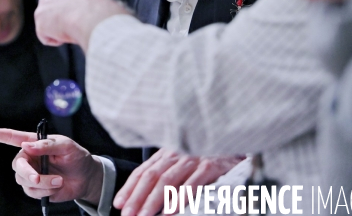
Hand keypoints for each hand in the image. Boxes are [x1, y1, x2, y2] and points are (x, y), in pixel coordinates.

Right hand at [0, 126, 103, 203]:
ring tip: (59, 180)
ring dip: (42, 182)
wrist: (86, 177)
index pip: (10, 137)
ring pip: (24, 181)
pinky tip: (57, 186)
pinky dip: (45, 190)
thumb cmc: (76, 156)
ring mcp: (30, 174)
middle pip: (16, 165)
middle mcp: (29, 158)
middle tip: (38, 177)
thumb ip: (47, 144)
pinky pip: (33, 192)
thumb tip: (27, 146)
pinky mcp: (35, 189)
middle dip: (27, 172)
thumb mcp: (67, 146)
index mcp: (33, 143)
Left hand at [7, 0, 129, 49]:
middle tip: (74, 26)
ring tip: (74, 27)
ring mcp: (43, 7)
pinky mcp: (40, 20)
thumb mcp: (89, 7)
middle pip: (46, 17)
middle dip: (55, 26)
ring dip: (61, 33)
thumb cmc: (98, 13)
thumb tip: (88, 27)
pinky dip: (56, 40)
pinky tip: (66, 33)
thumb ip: (79, 13)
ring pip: (49, 29)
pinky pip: (48, 38)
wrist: (93, 16)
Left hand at [114, 149, 244, 215]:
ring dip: (154, 201)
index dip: (129, 187)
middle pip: (151, 177)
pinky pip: (192, 184)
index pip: (143, 171)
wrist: (231, 143)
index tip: (119, 204)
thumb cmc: (205, 157)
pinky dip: (180, 198)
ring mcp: (192, 159)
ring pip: (168, 181)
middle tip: (128, 215)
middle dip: (137, 198)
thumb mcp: (181, 161)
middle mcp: (176, 153)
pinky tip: (171, 212)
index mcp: (166, 153)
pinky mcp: (209, 166)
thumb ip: (164, 173)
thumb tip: (143, 196)